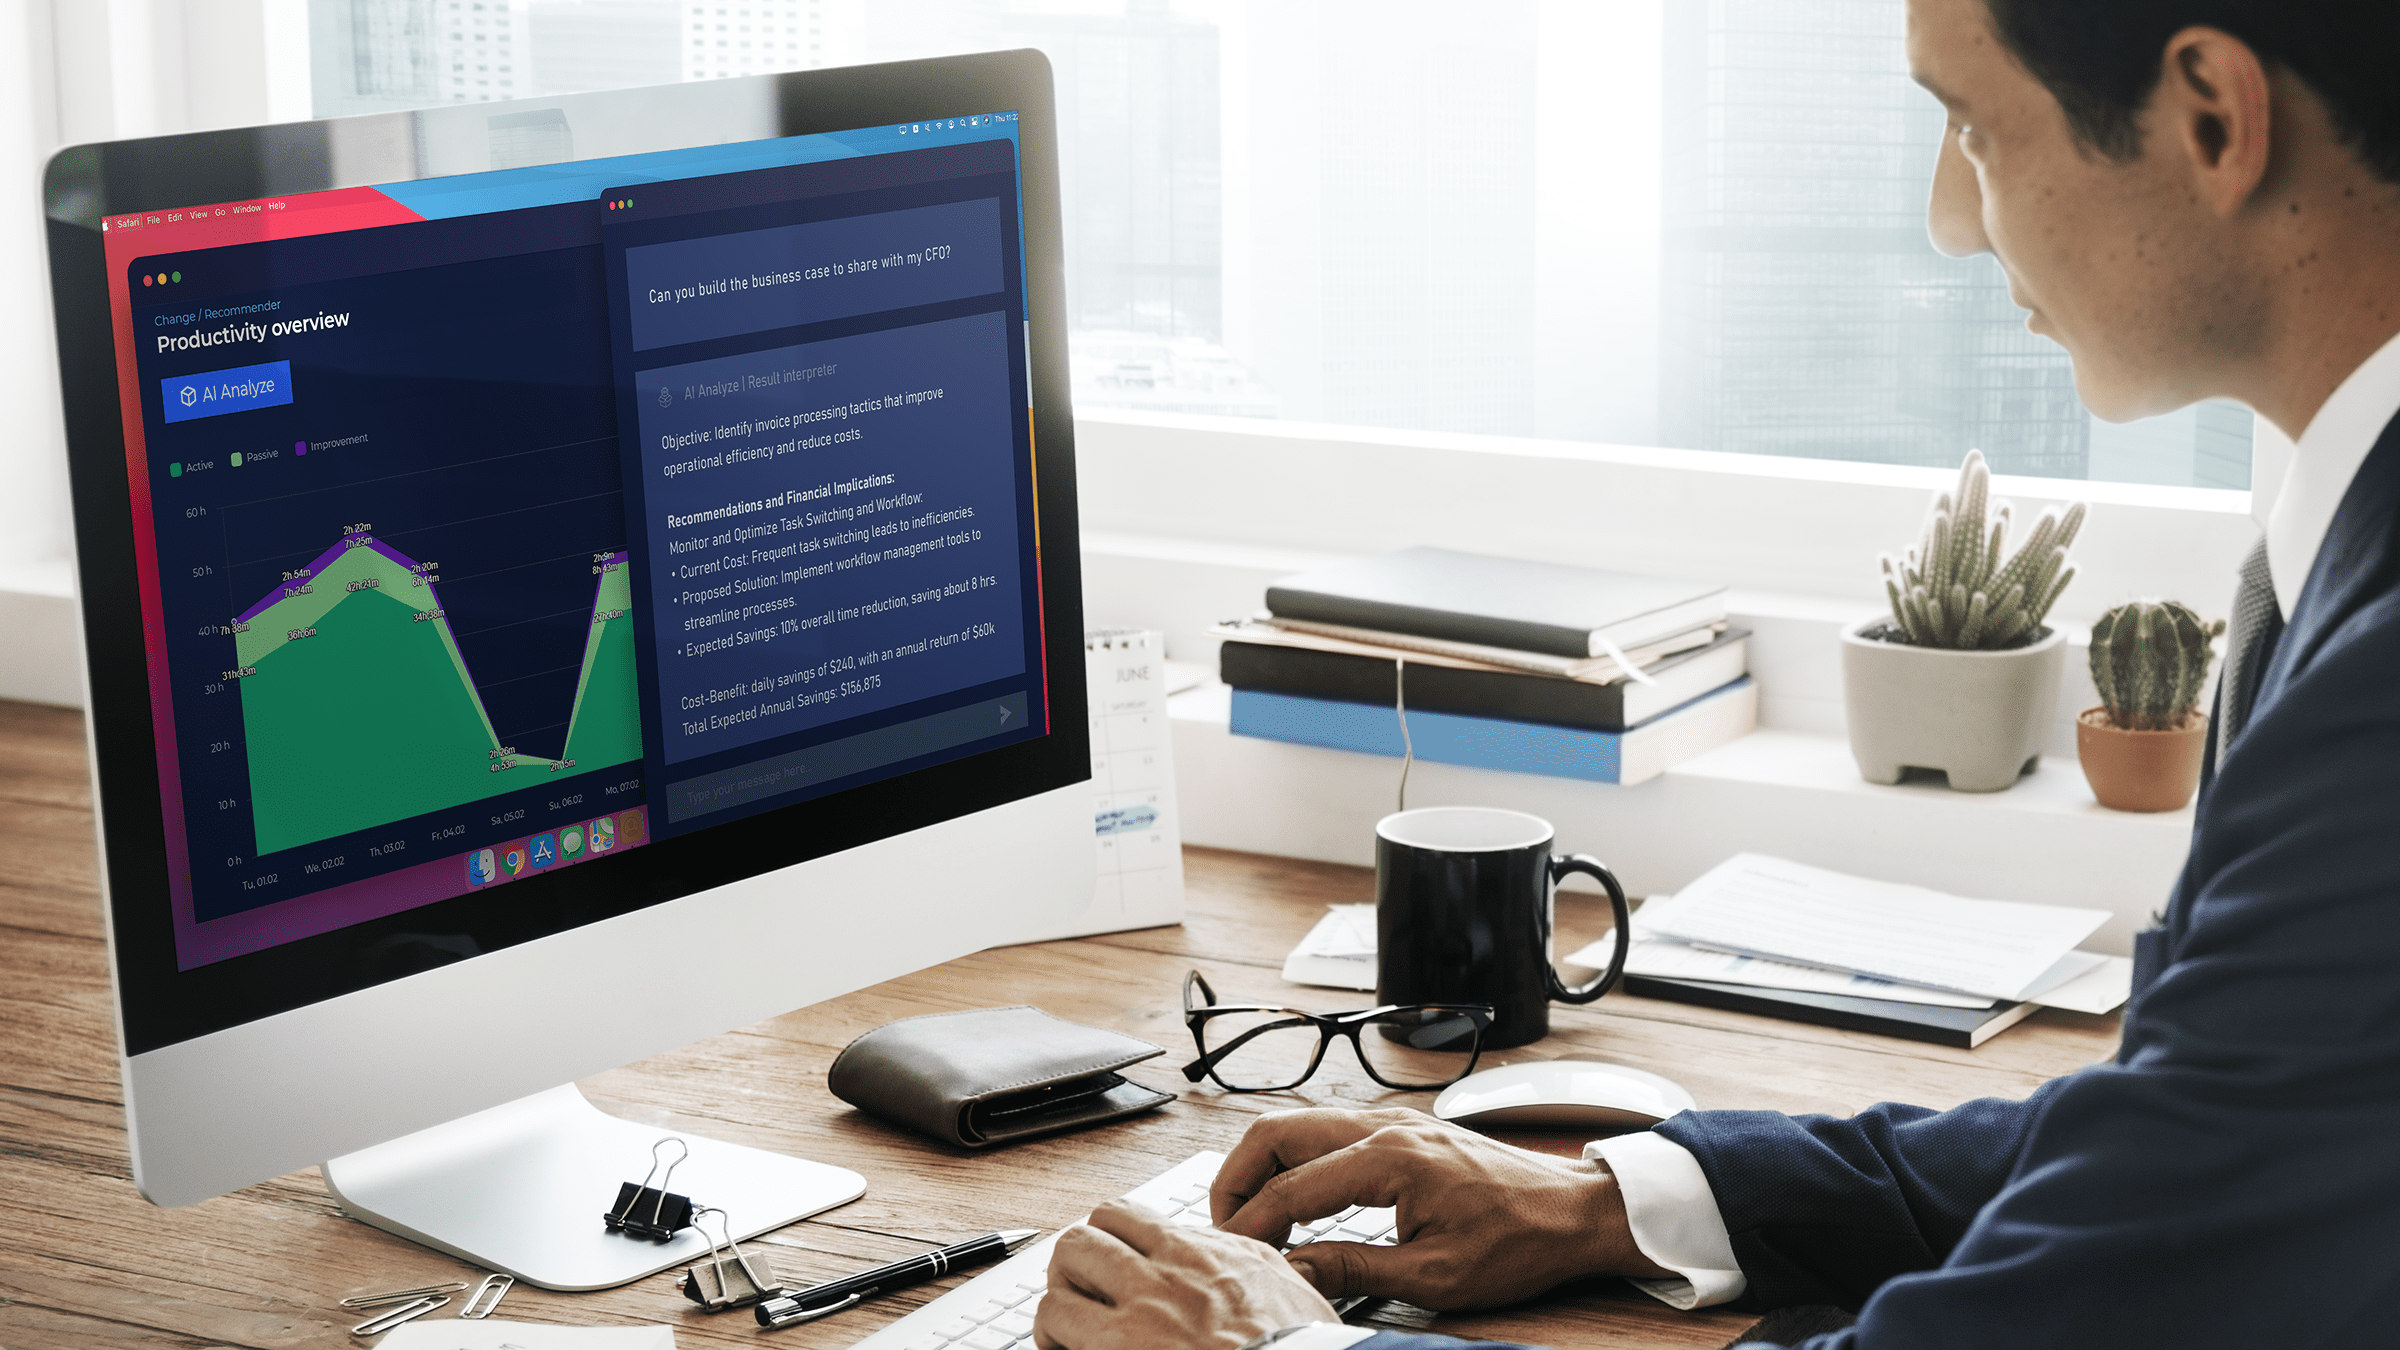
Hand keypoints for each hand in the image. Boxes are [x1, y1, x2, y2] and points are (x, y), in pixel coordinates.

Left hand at [1033, 1199, 1337, 1349]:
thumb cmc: (1299, 1346)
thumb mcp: (1286, 1285)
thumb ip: (1245, 1260)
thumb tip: (1231, 1250)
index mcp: (1200, 1254)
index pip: (1121, 1216)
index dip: (1106, 1237)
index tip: (1109, 1259)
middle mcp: (1161, 1279)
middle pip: (1080, 1242)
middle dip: (1073, 1267)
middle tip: (1082, 1295)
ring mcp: (1135, 1322)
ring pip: (1057, 1288)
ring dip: (1057, 1312)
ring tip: (1068, 1337)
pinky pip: (1057, 1334)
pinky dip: (1056, 1347)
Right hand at [1210, 1107, 1672, 1309]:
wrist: (1574, 1212)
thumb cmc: (1519, 1242)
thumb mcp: (1435, 1275)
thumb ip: (1354, 1270)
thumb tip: (1292, 1272)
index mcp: (1390, 1158)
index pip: (1291, 1188)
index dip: (1251, 1226)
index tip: (1232, 1257)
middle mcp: (1384, 1126)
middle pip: (1276, 1132)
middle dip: (1237, 1179)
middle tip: (1225, 1230)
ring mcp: (1393, 1121)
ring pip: (1298, 1124)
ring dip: (1263, 1166)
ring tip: (1253, 1220)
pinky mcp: (1402, 1130)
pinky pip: (1326, 1132)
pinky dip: (1295, 1160)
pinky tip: (1295, 1202)